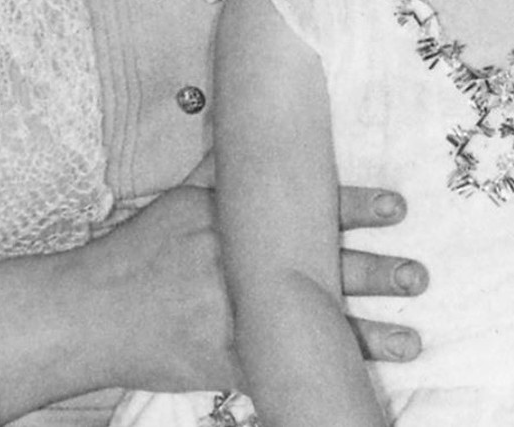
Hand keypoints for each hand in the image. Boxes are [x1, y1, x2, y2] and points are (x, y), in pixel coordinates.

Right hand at [0, 182, 424, 419]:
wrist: (92, 313)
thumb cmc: (137, 251)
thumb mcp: (179, 199)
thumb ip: (221, 170)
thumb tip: (248, 125)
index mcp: (234, 222)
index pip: (307, 210)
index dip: (355, 207)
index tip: (398, 208)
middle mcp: (241, 269)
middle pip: (321, 270)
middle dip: (377, 273)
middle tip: (421, 274)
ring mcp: (238, 320)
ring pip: (314, 327)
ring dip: (367, 333)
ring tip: (413, 339)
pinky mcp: (230, 364)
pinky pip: (283, 373)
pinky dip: (318, 379)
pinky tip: (351, 387)